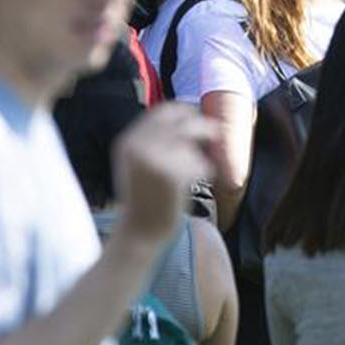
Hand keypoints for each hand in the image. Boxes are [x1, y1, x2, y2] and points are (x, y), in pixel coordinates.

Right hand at [112, 103, 215, 248]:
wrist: (139, 233)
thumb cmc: (143, 200)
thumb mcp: (136, 164)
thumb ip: (152, 141)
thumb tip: (186, 119)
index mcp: (128, 140)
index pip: (162, 111)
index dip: (184, 112)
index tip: (197, 118)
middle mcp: (138, 145)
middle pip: (182, 121)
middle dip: (203, 126)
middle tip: (215, 133)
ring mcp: (153, 158)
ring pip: (193, 144)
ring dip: (199, 159)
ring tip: (192, 176)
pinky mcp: (172, 175)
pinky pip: (200, 164)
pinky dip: (203, 174)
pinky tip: (190, 188)